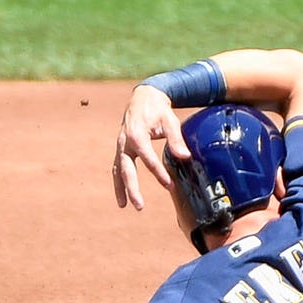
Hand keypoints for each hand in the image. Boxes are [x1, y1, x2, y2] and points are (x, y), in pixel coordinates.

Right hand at [112, 85, 187, 210]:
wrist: (144, 96)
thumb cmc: (158, 109)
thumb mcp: (170, 120)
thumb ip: (176, 139)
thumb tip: (185, 157)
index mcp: (137, 135)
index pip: (148, 158)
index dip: (158, 173)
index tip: (169, 185)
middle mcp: (125, 142)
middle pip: (127, 170)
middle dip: (132, 189)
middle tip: (140, 206)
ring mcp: (121, 146)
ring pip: (118, 170)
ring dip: (121, 188)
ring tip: (123, 206)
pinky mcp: (121, 148)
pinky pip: (117, 167)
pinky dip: (118, 181)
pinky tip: (122, 195)